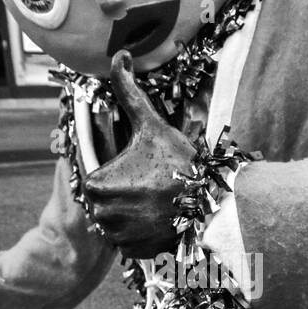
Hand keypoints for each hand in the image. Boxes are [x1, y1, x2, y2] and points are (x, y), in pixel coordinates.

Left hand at [83, 49, 195, 258]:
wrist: (210, 204)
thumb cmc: (179, 162)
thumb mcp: (151, 124)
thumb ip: (128, 92)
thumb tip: (118, 55)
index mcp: (96, 184)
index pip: (98, 178)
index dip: (120, 172)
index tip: (142, 169)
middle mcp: (102, 214)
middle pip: (107, 200)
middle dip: (125, 193)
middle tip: (152, 185)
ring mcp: (119, 237)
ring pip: (118, 220)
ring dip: (133, 213)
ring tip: (157, 202)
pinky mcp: (134, 253)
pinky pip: (130, 240)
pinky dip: (142, 231)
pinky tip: (160, 219)